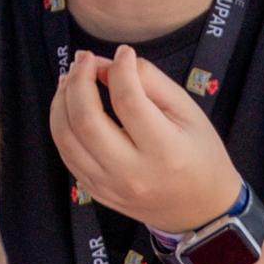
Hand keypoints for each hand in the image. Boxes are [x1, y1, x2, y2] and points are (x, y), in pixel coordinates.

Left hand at [48, 46, 242, 238]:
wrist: (201, 211)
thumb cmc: (200, 155)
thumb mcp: (189, 112)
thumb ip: (151, 81)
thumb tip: (112, 62)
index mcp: (164, 152)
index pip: (128, 101)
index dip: (119, 68)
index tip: (123, 53)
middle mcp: (132, 173)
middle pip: (85, 120)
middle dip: (78, 80)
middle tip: (84, 58)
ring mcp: (109, 187)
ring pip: (66, 137)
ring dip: (61, 100)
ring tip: (71, 77)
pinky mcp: (95, 192)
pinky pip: (66, 154)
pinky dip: (61, 123)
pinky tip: (69, 104)